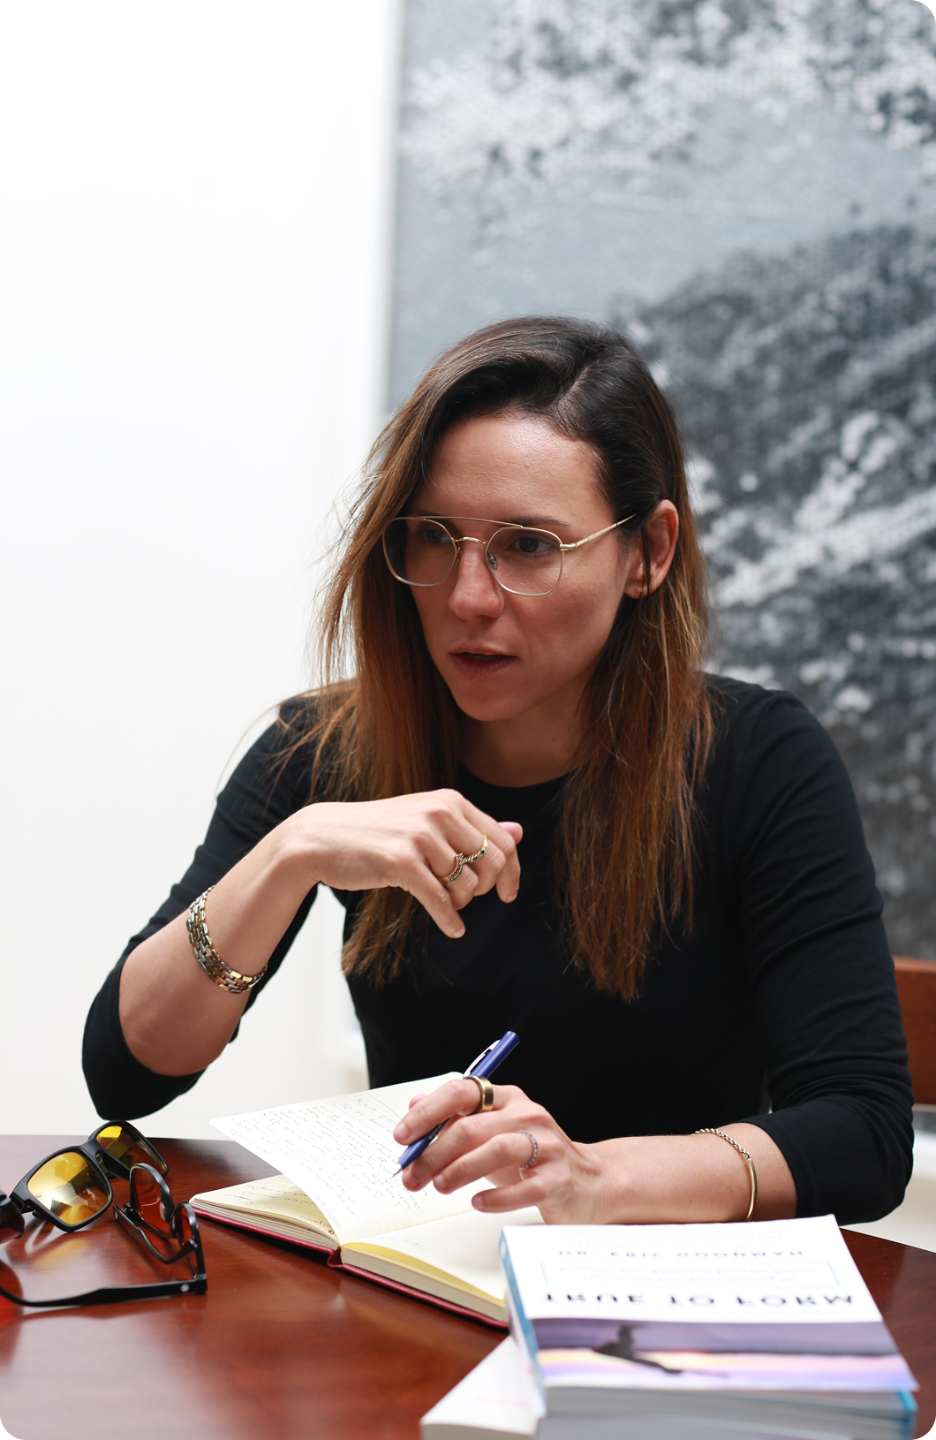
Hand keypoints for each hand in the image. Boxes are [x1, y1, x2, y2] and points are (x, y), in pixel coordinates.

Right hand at [290, 790, 522, 938]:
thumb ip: (473, 827)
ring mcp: (420, 836)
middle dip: (486, 889)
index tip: (506, 893)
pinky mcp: (401, 862)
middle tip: (467, 898)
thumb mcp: (427, 820)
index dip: (512, 871)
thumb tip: (519, 830)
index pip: (504, 841)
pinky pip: (441, 899)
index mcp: (451, 801)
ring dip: (461, 904)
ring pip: (467, 884)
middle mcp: (440, 813)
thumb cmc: (378, 832)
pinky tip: (452, 930)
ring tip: (445, 905)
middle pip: (492, 863)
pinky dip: (450, 920)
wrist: (321, 837)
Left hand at [393, 1078, 604, 1222]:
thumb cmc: (532, 1158)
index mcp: (507, 1099)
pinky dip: (497, 1197)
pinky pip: (525, 1187)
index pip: (463, 1092)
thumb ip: (455, 1119)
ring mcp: (548, 1146)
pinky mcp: (559, 1179)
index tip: (403, 1136)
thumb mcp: (492, 1133)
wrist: (590, 1181)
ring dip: (461, 1170)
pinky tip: (477, 1203)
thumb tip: (414, 1106)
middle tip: (411, 1176)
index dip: (428, 1113)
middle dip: (434, 1153)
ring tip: (439, 1186)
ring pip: (498, 1150)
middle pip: (473, 1127)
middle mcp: (528, 1115)